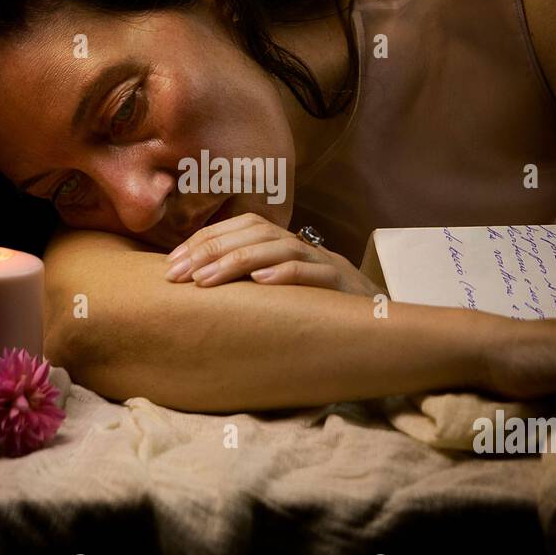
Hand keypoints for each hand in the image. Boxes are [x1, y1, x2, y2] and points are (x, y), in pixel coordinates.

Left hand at [164, 212, 384, 296]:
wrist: (384, 327)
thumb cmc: (322, 314)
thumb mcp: (281, 297)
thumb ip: (248, 289)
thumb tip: (196, 292)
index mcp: (286, 247)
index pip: (240, 228)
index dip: (204, 241)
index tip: (171, 265)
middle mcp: (304, 248)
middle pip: (255, 233)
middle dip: (211, 250)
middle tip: (178, 274)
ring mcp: (326, 265)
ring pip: (280, 248)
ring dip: (238, 261)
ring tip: (206, 280)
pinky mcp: (345, 288)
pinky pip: (315, 273)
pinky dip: (286, 275)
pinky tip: (260, 283)